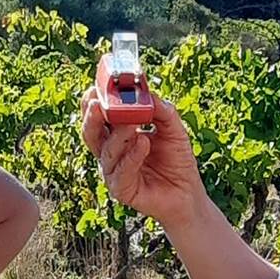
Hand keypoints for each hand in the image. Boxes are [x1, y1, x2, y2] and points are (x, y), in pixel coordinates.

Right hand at [80, 88, 208, 230]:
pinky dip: (132, 156)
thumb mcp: (174, 129)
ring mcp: (114, 171)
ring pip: (107, 150)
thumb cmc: (177, 160)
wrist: (187, 193)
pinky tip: (143, 143)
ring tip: (133, 122)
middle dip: (93, 116)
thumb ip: (162, 111)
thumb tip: (148, 94)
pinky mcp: (122, 189)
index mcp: (118, 134)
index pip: (99, 114)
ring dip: (119, 134)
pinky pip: (121, 171)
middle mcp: (111, 152)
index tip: (99, 84)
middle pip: (91, 132)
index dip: (95, 99)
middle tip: (99, 102)